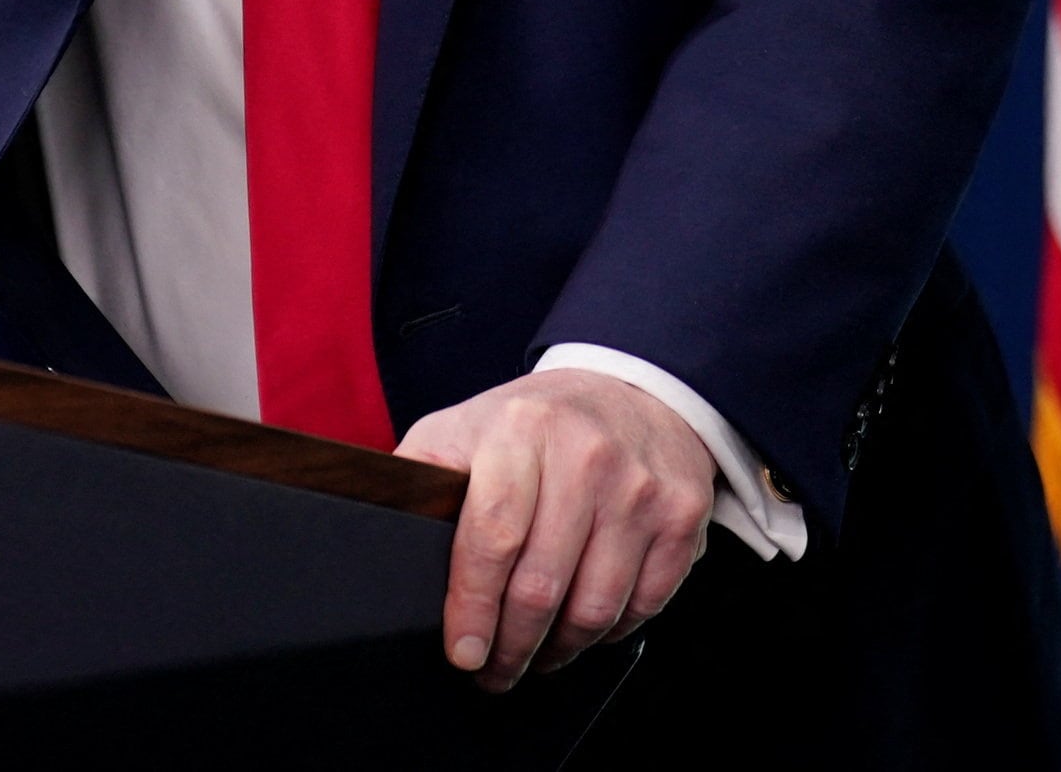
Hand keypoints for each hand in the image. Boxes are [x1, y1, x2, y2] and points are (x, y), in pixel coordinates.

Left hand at [396, 369, 716, 691]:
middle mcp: (587, 456)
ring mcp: (641, 489)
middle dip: (510, 646)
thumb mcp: (466, 425)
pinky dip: (607, 632)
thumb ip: (422, 474)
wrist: (634, 390)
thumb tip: (377, 534)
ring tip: (533, 656)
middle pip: (542, 585)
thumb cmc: (534, 423)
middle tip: (491, 671)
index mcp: (520, 429)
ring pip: (594, 608)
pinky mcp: (683, 518)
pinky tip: (581, 628)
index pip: (492, 536)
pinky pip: (642, 605)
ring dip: (557, 650)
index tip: (462, 652)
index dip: (472, 606)